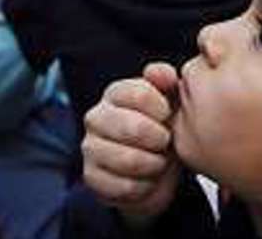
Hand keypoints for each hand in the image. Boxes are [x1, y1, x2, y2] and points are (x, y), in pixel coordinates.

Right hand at [82, 62, 183, 227]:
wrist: (155, 167)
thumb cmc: (161, 128)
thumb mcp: (170, 101)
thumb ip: (166, 82)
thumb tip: (164, 73)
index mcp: (116, 93)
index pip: (140, 94)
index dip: (163, 109)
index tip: (168, 117)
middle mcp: (96, 117)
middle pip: (133, 127)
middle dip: (160, 140)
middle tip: (166, 143)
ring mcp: (90, 148)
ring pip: (129, 160)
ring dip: (154, 165)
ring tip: (159, 162)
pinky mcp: (92, 177)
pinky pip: (124, 187)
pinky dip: (144, 187)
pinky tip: (147, 179)